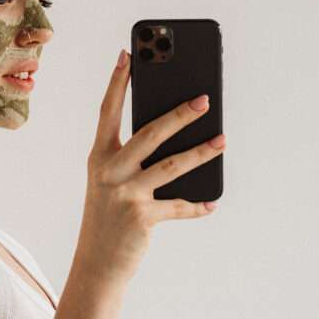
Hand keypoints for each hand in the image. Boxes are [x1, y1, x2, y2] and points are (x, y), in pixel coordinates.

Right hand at [85, 50, 223, 282]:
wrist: (96, 264)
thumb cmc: (108, 215)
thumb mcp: (110, 181)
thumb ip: (133, 157)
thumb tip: (174, 132)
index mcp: (98, 156)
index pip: (107, 110)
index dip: (117, 82)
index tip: (128, 54)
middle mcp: (109, 171)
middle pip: (149, 133)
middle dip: (180, 114)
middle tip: (204, 99)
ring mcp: (125, 194)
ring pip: (171, 166)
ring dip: (201, 153)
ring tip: (222, 141)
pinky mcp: (141, 218)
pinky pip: (178, 206)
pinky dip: (197, 205)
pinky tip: (212, 202)